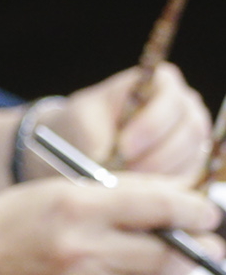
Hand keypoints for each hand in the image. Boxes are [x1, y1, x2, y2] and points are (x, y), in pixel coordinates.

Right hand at [0, 175, 221, 274]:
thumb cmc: (14, 219)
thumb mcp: (64, 189)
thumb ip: (123, 193)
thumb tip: (178, 199)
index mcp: (77, 207)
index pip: (158, 207)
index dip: (193, 209)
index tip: (207, 211)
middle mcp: (83, 248)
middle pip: (167, 250)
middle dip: (193, 243)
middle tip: (204, 237)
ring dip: (170, 265)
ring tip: (164, 251)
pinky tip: (127, 270)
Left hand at [54, 63, 209, 178]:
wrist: (85, 142)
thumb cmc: (86, 122)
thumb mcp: (81, 120)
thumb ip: (94, 133)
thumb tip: (102, 158)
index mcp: (162, 84)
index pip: (170, 102)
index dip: (150, 126)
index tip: (124, 148)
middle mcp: (185, 108)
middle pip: (188, 133)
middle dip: (155, 157)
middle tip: (125, 173)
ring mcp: (192, 137)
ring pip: (189, 159)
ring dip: (158, 175)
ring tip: (126, 183)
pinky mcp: (191, 163)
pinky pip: (187, 178)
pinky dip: (163, 187)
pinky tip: (138, 190)